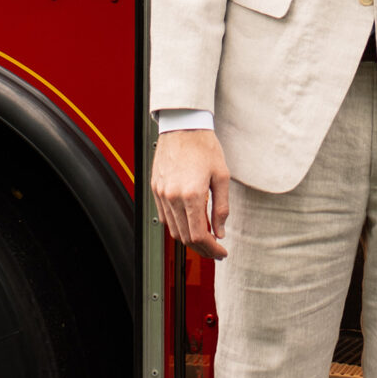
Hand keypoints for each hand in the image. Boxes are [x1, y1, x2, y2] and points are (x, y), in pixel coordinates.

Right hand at [152, 128, 231, 260]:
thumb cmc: (204, 146)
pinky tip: (190, 222)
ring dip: (189, 238)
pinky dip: (177, 225)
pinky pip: (164, 216)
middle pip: (185, 237)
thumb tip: (220, 231)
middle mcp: (172, 197)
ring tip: (205, 237)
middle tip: (216, 249)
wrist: (183, 125)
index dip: (211, 249)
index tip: (221, 252)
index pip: (199, 235)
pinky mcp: (155, 188)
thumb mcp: (221, 176)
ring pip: (173, 229)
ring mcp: (161, 193)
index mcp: (191, 195)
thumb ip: (221, 207)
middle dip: (202, 248)